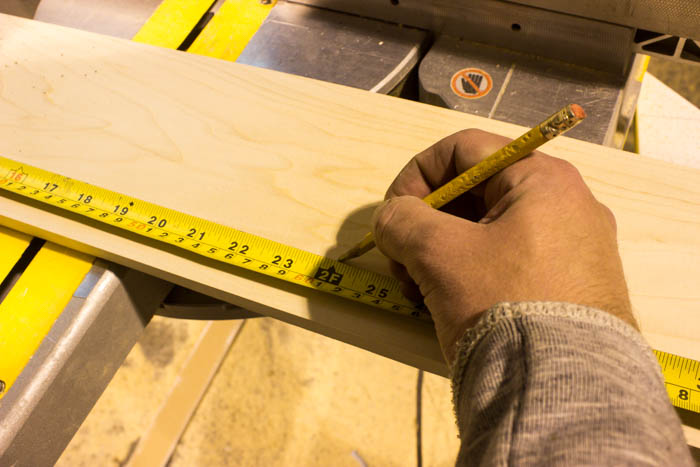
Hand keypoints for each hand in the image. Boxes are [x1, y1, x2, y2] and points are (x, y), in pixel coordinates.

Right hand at [372, 129, 634, 364]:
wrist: (563, 389)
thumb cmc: (502, 302)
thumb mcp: (439, 254)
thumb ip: (401, 220)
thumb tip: (392, 218)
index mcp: (543, 179)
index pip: (463, 149)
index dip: (416, 174)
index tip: (393, 214)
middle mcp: (567, 205)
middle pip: (474, 193)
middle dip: (426, 224)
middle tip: (402, 261)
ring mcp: (573, 248)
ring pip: (488, 231)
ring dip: (441, 253)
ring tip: (420, 292)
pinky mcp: (570, 286)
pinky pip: (509, 262)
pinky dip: (470, 274)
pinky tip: (450, 306)